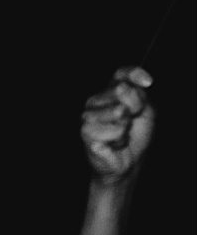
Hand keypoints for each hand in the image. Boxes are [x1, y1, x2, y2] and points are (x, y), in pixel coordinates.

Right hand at [82, 66, 153, 187]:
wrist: (128, 160)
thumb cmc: (135, 135)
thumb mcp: (147, 111)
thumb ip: (139, 96)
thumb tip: (123, 88)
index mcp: (111, 91)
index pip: (120, 74)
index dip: (134, 74)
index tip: (148, 83)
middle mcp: (96, 101)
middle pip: (121, 90)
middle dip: (135, 107)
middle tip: (130, 121)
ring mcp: (88, 116)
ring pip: (118, 110)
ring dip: (126, 126)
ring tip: (121, 133)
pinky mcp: (86, 132)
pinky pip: (114, 129)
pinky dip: (119, 139)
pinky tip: (113, 143)